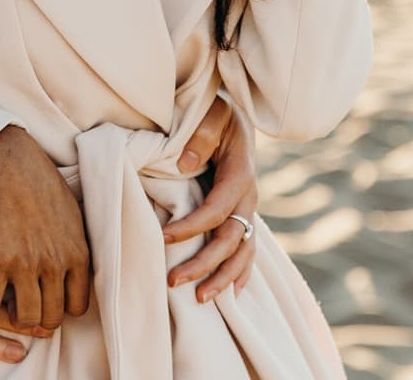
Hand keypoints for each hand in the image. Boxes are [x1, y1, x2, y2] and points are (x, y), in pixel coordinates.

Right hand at [0, 125, 91, 333]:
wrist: (12, 165)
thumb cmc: (43, 186)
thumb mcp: (74, 218)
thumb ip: (76, 249)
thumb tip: (74, 274)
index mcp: (77, 255)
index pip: (77, 307)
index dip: (62, 309)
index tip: (49, 302)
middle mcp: (55, 265)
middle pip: (51, 318)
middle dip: (39, 320)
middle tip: (26, 310)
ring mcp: (26, 265)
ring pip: (24, 318)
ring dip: (14, 319)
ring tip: (6, 309)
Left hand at [162, 95, 258, 301]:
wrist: (238, 113)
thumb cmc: (220, 112)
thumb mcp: (213, 112)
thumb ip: (201, 135)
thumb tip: (186, 165)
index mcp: (240, 173)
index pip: (217, 210)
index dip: (192, 228)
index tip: (163, 238)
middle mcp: (249, 197)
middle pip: (231, 240)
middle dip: (205, 264)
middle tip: (174, 282)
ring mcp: (249, 209)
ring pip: (243, 252)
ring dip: (223, 278)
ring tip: (200, 300)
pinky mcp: (244, 215)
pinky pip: (248, 250)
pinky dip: (241, 273)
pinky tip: (231, 293)